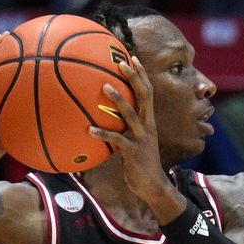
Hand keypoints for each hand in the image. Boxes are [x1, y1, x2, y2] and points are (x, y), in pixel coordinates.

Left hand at [89, 57, 172, 208]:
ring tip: (105, 86)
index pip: (148, 92)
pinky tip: (90, 130)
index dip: (141, 75)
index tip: (133, 58)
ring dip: (119, 99)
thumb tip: (107, 117)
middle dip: (134, 78)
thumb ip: (125, 127)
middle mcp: (148, 125)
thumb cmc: (141, 163)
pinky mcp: (134, 152)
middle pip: (144, 96)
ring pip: (131, 114)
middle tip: (121, 62)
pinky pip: (117, 139)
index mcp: (149, 121)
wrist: (153, 185)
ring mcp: (142, 138)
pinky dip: (104, 133)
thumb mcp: (136, 141)